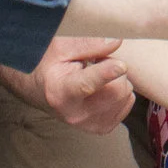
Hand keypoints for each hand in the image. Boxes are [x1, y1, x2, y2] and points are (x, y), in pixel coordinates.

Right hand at [0, 36, 134, 132]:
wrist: (39, 91)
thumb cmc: (49, 65)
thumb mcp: (60, 47)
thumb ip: (87, 43)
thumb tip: (116, 41)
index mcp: (60, 92)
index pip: (86, 84)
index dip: (106, 73)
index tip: (121, 65)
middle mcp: (75, 114)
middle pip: (116, 90)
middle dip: (113, 67)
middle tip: (97, 60)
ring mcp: (89, 124)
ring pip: (125, 95)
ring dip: (117, 79)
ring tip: (97, 73)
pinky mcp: (102, 127)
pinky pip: (127, 102)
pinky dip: (120, 91)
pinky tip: (103, 87)